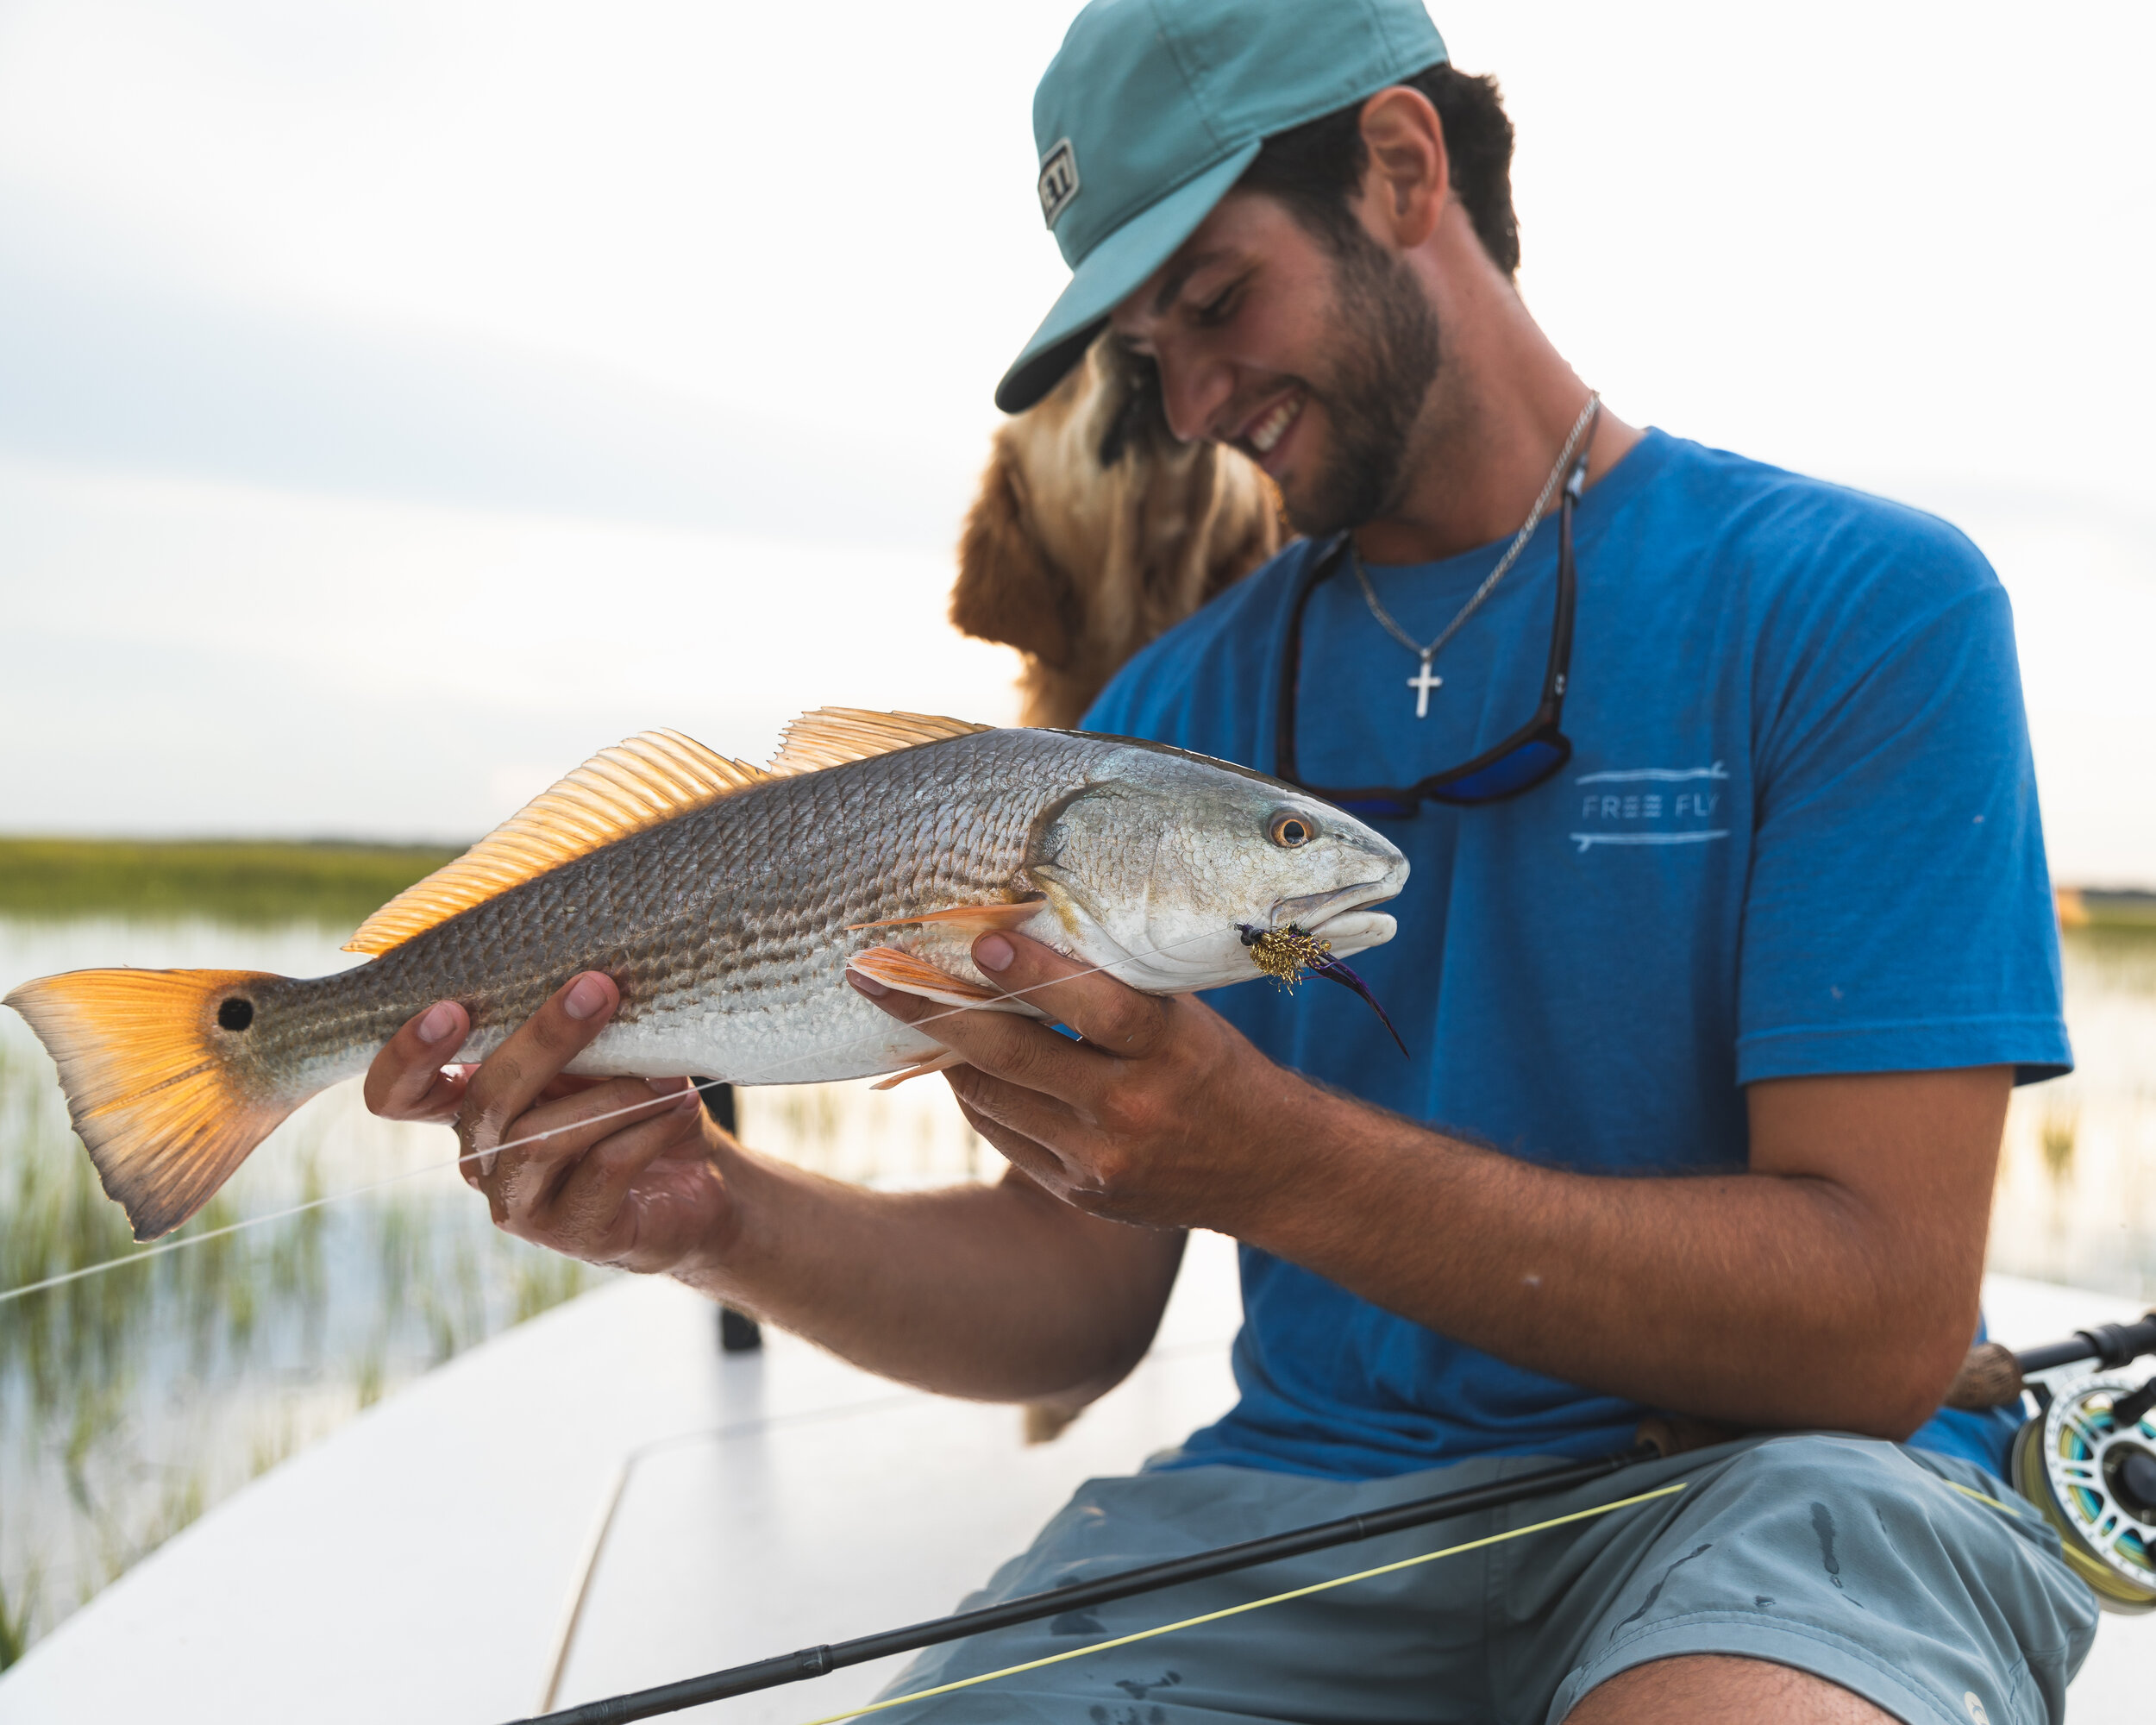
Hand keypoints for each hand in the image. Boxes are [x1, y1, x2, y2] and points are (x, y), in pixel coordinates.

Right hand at [362, 973, 732, 1274]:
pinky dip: (646, 1130)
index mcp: (472, 1107)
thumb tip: (583, 974)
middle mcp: (482, 1159)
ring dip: (612, 1096)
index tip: (450, 1009)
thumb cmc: (639, 1106)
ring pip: (539, 1141)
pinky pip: (601, 1171)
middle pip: (484, 1101)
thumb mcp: (601, 1057)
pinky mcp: (572, 1234)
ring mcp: (520, 1204)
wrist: (700, 1185)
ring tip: (667, 1076)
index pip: (398, 1094)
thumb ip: (571, 1027)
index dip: (406, 1057)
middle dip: (543, 1040)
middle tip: (597, 990)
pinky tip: (679, 1108)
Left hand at [848, 933, 1317, 1230]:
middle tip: (872, 975)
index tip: (978, 942)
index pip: (1094, 1005)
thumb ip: (1111, 988)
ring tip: (904, 1008)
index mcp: (1169, 1049)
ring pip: (992, 1096)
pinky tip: (958, 1063)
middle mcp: (1132, 1109)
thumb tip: (1012, 944)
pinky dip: (976, 1094)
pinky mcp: (1080, 1193)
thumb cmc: (1215, 1067)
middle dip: (933, 1012)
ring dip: (944, 1051)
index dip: (1033, 974)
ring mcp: (1100, 1160)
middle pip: (1014, 1055)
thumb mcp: (1183, 1018)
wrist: (1270, 1170)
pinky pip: (1002, 1133)